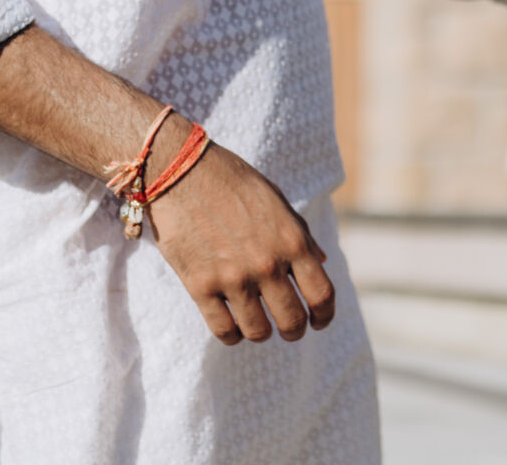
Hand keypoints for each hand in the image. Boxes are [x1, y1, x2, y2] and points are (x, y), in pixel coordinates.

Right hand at [146, 130, 336, 344]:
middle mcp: (267, 264)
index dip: (325, 315)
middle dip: (294, 329)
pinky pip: (223, 330)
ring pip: (257, 331)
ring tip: (259, 325)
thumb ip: (300, 235)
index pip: (322, 294)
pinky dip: (232, 335)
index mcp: (292, 241)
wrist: (181, 172)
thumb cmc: (232, 183)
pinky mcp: (199, 286)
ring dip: (262, 332)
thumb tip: (322, 261)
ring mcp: (233, 278)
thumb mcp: (277, 201)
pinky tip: (233, 326)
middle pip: (292, 320)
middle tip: (290, 328)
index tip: (319, 321)